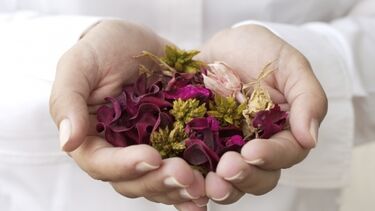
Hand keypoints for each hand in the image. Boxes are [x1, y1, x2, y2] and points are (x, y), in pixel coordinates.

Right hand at [49, 20, 206, 209]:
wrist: (139, 42)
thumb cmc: (103, 48)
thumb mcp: (79, 64)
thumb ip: (68, 100)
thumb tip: (68, 142)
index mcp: (91, 137)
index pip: (101, 164)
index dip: (124, 167)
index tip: (151, 157)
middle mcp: (118, 150)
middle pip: (132, 181)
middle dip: (158, 181)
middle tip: (184, 174)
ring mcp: (147, 148)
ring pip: (158, 181)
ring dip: (178, 188)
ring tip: (201, 185)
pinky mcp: (172, 142)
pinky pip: (182, 168)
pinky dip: (194, 181)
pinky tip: (209, 186)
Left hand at [198, 25, 327, 202]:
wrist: (219, 47)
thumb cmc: (258, 52)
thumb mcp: (288, 65)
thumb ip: (307, 98)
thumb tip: (310, 139)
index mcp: (281, 132)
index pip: (285, 154)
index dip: (271, 158)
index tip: (252, 153)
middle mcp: (256, 147)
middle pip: (258, 178)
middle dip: (244, 178)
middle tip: (227, 170)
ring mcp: (226, 149)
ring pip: (230, 182)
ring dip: (221, 187)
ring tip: (208, 183)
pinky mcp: (199, 146)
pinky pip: (199, 171)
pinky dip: (194, 182)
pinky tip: (186, 181)